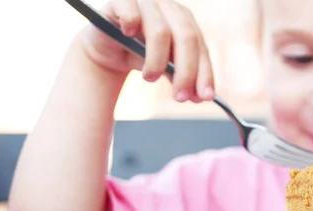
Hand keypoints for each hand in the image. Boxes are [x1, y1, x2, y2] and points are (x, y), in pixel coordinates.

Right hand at [79, 0, 213, 101]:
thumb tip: (198, 97)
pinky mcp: (121, 0)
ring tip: (149, 78)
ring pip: (160, 30)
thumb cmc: (140, 55)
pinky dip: (131, 22)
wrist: (108, 46)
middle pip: (186, 38)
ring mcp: (147, 2)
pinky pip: (130, 9)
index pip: (200, 47)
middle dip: (186, 72)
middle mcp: (169, 8)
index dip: (204, 73)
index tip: (204, 98)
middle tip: (179, 97)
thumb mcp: (164, 67)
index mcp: (185, 22)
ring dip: (156, 60)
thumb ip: (180, 78)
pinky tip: (128, 34)